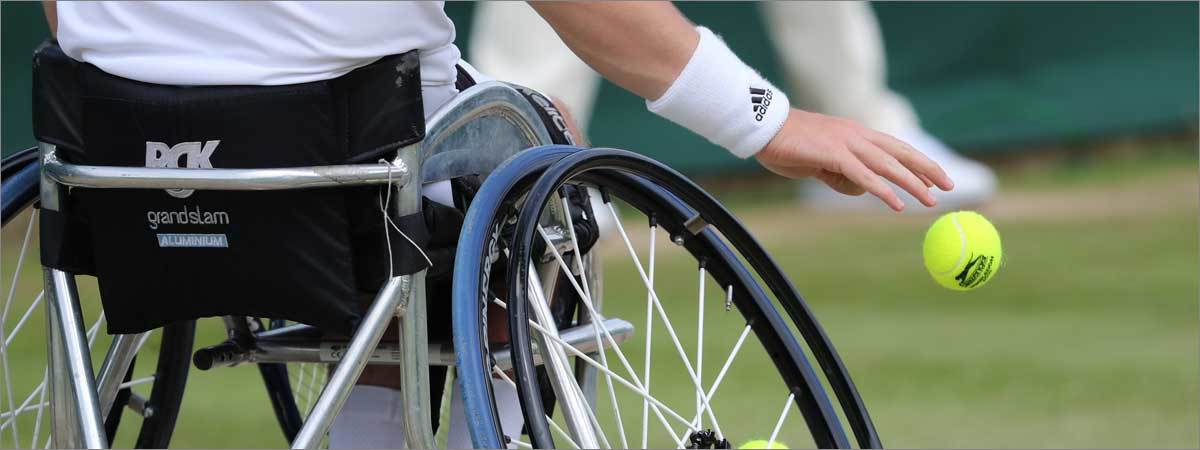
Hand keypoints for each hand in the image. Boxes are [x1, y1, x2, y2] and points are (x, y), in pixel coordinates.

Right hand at [755, 109, 954, 210]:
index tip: (936, 176)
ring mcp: (847, 143)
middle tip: (949, 186)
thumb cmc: (786, 144)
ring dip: (912, 184)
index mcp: (854, 133)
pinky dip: (883, 191)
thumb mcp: (820, 162)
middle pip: (901, 153)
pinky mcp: (834, 154)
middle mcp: (857, 135)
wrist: (762, 127)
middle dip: (927, 170)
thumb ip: (841, 172)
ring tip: (930, 201)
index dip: (917, 161)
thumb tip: (858, 188)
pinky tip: (897, 204)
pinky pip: (865, 176)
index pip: (894, 147)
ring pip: (888, 165)